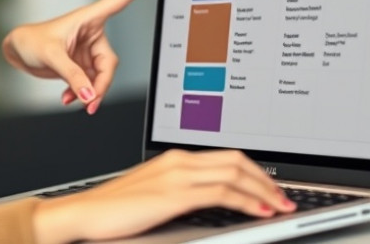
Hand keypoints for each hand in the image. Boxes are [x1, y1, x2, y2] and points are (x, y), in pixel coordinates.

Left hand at [1, 0, 172, 113]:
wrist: (16, 50)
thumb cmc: (30, 41)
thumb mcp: (51, 56)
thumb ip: (72, 76)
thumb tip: (90, 96)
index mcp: (90, 18)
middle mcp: (93, 33)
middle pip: (110, 63)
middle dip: (101, 85)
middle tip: (89, 104)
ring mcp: (88, 50)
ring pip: (101, 76)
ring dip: (89, 92)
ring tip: (73, 101)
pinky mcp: (81, 64)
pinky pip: (90, 82)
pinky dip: (82, 93)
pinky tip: (69, 98)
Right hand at [33, 149, 296, 243]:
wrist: (85, 211)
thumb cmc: (113, 208)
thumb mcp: (152, 195)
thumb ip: (178, 192)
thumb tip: (207, 202)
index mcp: (174, 159)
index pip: (225, 158)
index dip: (255, 172)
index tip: (271, 189)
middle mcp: (178, 161)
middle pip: (236, 160)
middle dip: (266, 179)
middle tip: (284, 196)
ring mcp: (176, 175)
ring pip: (234, 173)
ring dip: (264, 190)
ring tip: (281, 205)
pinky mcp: (174, 194)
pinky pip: (221, 192)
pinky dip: (247, 200)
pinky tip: (260, 211)